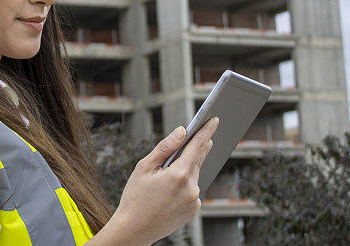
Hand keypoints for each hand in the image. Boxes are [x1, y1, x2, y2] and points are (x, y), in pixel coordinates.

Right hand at [94, 117, 219, 245]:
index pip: (197, 146)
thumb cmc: (135, 197)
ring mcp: (194, 201)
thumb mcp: (144, 167)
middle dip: (197, 148)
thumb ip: (165, 147)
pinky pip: (192, 189)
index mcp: (178, 175)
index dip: (206, 131)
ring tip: (167, 173)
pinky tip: (168, 189)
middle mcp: (191, 188)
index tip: (214, 120)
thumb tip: (182, 132)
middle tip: (200, 134)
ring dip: (186, 168)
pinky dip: (184, 183)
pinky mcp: (193, 210)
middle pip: (197, 160)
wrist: (135, 229)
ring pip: (194, 175)